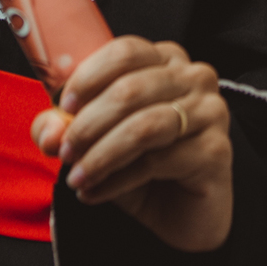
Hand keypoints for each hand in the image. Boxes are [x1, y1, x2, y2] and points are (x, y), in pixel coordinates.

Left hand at [32, 37, 232, 252]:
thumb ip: (66, 127)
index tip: (63, 104)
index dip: (89, 76)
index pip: (126, 51)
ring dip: (101, 155)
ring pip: (144, 126)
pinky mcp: (217, 149)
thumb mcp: (96, 141)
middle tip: (64, 152)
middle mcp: (194, 77)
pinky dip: (117, 180)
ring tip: (78, 177)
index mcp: (166, 60)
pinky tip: (96, 193)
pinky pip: (158, 161)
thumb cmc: (142, 166)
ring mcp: (211, 111)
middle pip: (130, 89)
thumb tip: (49, 131)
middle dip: (87, 124)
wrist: (183, 214)